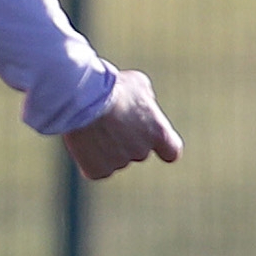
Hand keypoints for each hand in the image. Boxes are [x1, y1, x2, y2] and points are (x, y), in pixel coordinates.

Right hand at [63, 70, 182, 181]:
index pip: (171, 151)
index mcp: (159, 133)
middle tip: (109, 119)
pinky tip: (84, 140)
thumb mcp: (138, 85)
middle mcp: (142, 152)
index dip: (163, 147)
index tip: (154, 141)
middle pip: (137, 150)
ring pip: (114, 158)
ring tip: (92, 124)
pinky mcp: (98, 171)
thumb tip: (141, 110)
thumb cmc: (113, 87)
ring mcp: (119, 164)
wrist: (84, 99)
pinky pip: (96, 168)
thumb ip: (145, 102)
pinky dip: (89, 158)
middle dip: (125, 138)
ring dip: (106, 146)